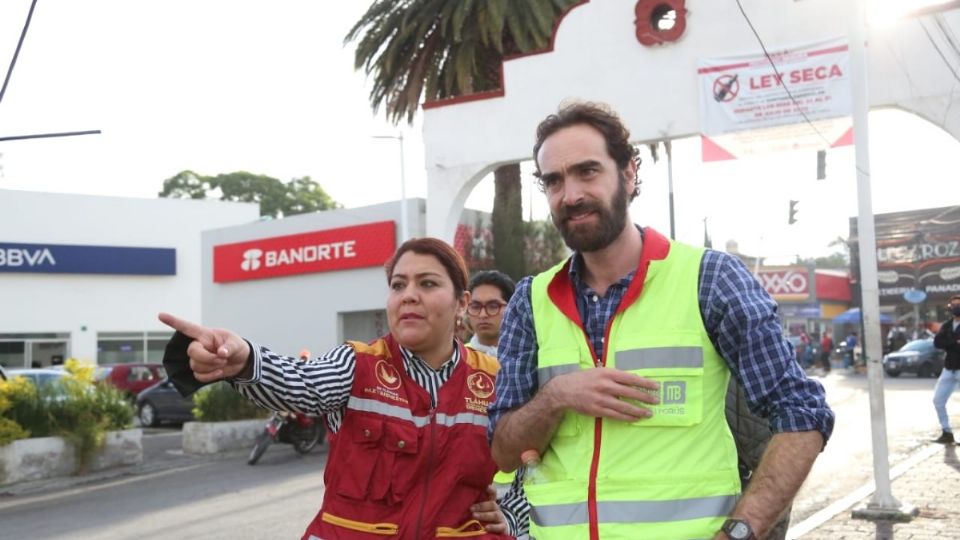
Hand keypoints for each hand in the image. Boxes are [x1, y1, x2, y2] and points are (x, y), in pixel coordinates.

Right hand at [158, 312, 249, 381]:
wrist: (241, 362)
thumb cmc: (237, 347)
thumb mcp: (237, 344)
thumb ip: (229, 348)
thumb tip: (221, 353)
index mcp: (205, 335)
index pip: (187, 327)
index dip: (174, 322)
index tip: (160, 315)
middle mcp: (199, 345)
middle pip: (192, 352)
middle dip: (208, 358)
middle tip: (222, 358)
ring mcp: (198, 358)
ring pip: (195, 365)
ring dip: (211, 367)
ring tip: (223, 362)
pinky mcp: (200, 370)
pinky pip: (198, 376)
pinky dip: (210, 376)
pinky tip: (219, 372)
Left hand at [471, 486, 506, 533]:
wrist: (503, 528)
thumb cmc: (489, 518)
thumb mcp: (483, 511)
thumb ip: (476, 505)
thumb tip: (464, 500)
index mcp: (492, 504)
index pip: (493, 494)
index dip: (491, 490)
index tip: (487, 487)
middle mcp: (497, 509)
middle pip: (491, 504)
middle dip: (481, 506)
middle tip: (471, 508)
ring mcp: (501, 518)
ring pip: (494, 515)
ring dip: (484, 515)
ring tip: (474, 515)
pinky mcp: (503, 527)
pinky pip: (499, 527)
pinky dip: (493, 527)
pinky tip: (486, 528)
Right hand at [543, 367, 659, 421]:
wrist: (564, 390)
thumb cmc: (584, 379)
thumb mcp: (599, 371)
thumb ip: (615, 375)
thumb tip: (634, 379)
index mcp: (607, 373)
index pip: (631, 378)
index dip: (645, 383)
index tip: (656, 386)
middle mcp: (605, 385)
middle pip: (630, 392)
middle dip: (646, 397)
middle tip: (656, 401)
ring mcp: (602, 399)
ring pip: (625, 407)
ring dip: (639, 411)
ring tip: (649, 413)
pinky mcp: (598, 410)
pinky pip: (617, 415)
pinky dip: (628, 417)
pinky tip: (635, 418)